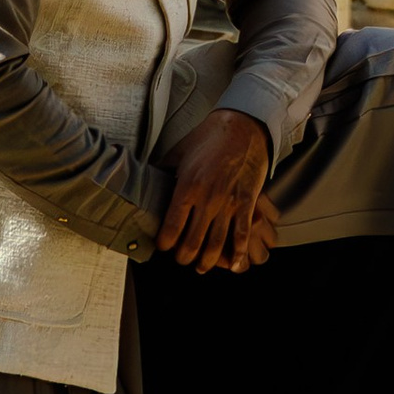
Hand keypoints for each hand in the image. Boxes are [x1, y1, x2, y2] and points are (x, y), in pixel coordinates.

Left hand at [157, 108, 273, 273]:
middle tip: (181, 258)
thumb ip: (164, 169)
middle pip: (192, 242)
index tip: (163, 246)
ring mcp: (229, 203)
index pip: (171, 227)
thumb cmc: (210, 137)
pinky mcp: (247, 203)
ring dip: (207, 261)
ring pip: (216, 245)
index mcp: (188, 186)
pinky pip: (242, 235)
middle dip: (184, 257)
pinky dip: (238, 254)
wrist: (243, 126)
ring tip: (201, 266)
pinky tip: (232, 264)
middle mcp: (208, 199)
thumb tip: (145, 175)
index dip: (165, 243)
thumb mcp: (180, 151)